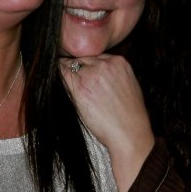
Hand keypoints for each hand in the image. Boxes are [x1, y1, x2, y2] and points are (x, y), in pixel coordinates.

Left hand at [61, 54, 154, 191]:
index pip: (95, 56)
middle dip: (78, 70)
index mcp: (119, 62)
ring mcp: (91, 74)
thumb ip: (111, 74)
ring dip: (69, 76)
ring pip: (70, 64)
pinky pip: (62, 73)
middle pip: (81, 58)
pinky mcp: (79, 86)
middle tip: (79, 86)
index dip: (87, 66)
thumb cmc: (129, 116)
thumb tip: (92, 70)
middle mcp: (105, 64)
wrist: (129, 135)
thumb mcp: (127, 86)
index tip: (84, 75)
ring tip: (77, 93)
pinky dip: (60, 78)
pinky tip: (64, 88)